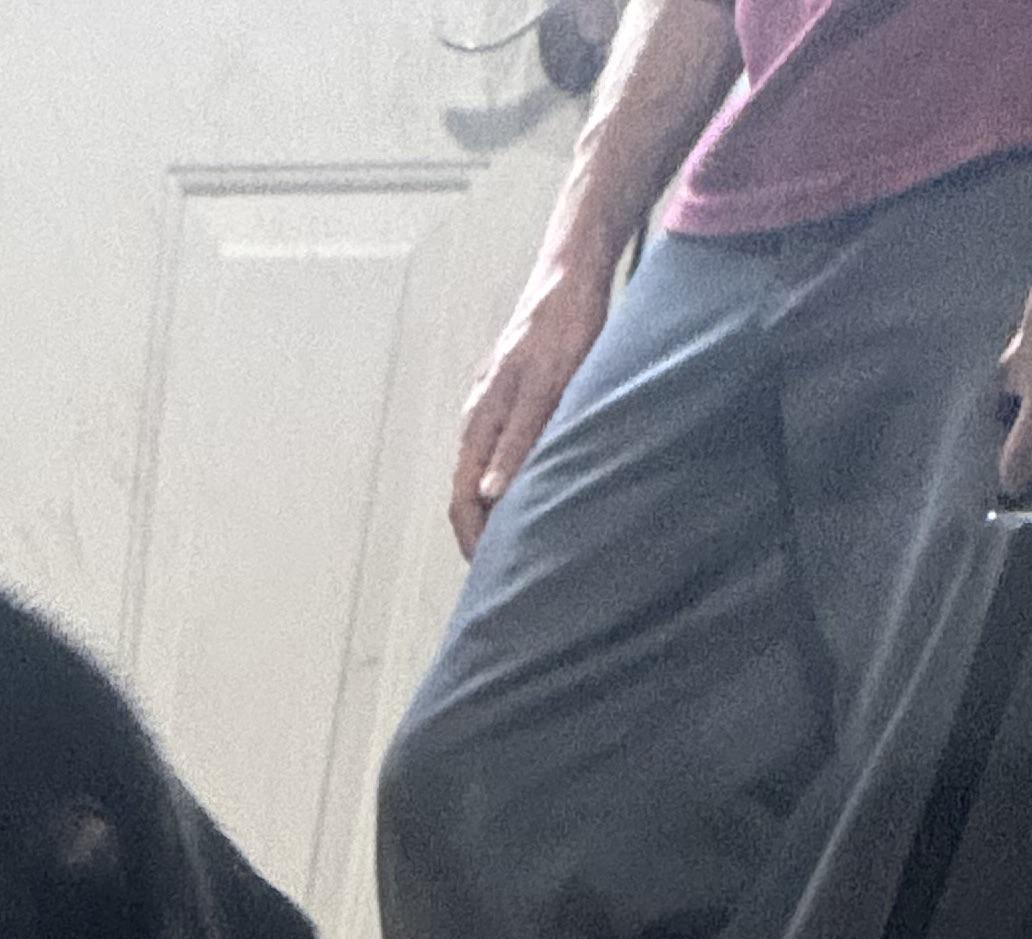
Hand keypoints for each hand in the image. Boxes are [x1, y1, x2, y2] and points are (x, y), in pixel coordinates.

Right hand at [451, 245, 616, 555]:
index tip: (490, 573)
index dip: (473, 541)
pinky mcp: (513, 398)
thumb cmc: (562, 323)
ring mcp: (494, 408)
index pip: (461, 500)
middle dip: (482, 534)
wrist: (570, 272)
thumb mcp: (546, 387)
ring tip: (522, 538)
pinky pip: (502, 453)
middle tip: (507, 567)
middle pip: (468, 493)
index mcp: (480, 421)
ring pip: (485, 474)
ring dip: (498, 510)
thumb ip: (519, 441)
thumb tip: (492, 495)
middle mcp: (479, 418)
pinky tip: (535, 490)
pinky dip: (512, 482)